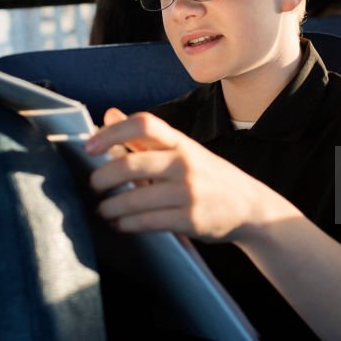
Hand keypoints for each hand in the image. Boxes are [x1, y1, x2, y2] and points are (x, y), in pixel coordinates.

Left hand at [85, 108, 289, 241]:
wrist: (251, 207)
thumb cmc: (209, 177)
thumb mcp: (182, 151)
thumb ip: (144, 137)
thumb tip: (108, 115)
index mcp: (181, 142)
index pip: (144, 124)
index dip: (112, 132)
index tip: (89, 146)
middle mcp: (185, 163)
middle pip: (131, 164)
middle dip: (102, 177)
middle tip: (93, 185)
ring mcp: (188, 192)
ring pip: (134, 199)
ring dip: (110, 206)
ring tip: (103, 210)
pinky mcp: (190, 220)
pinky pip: (147, 222)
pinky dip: (126, 224)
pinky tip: (120, 224)